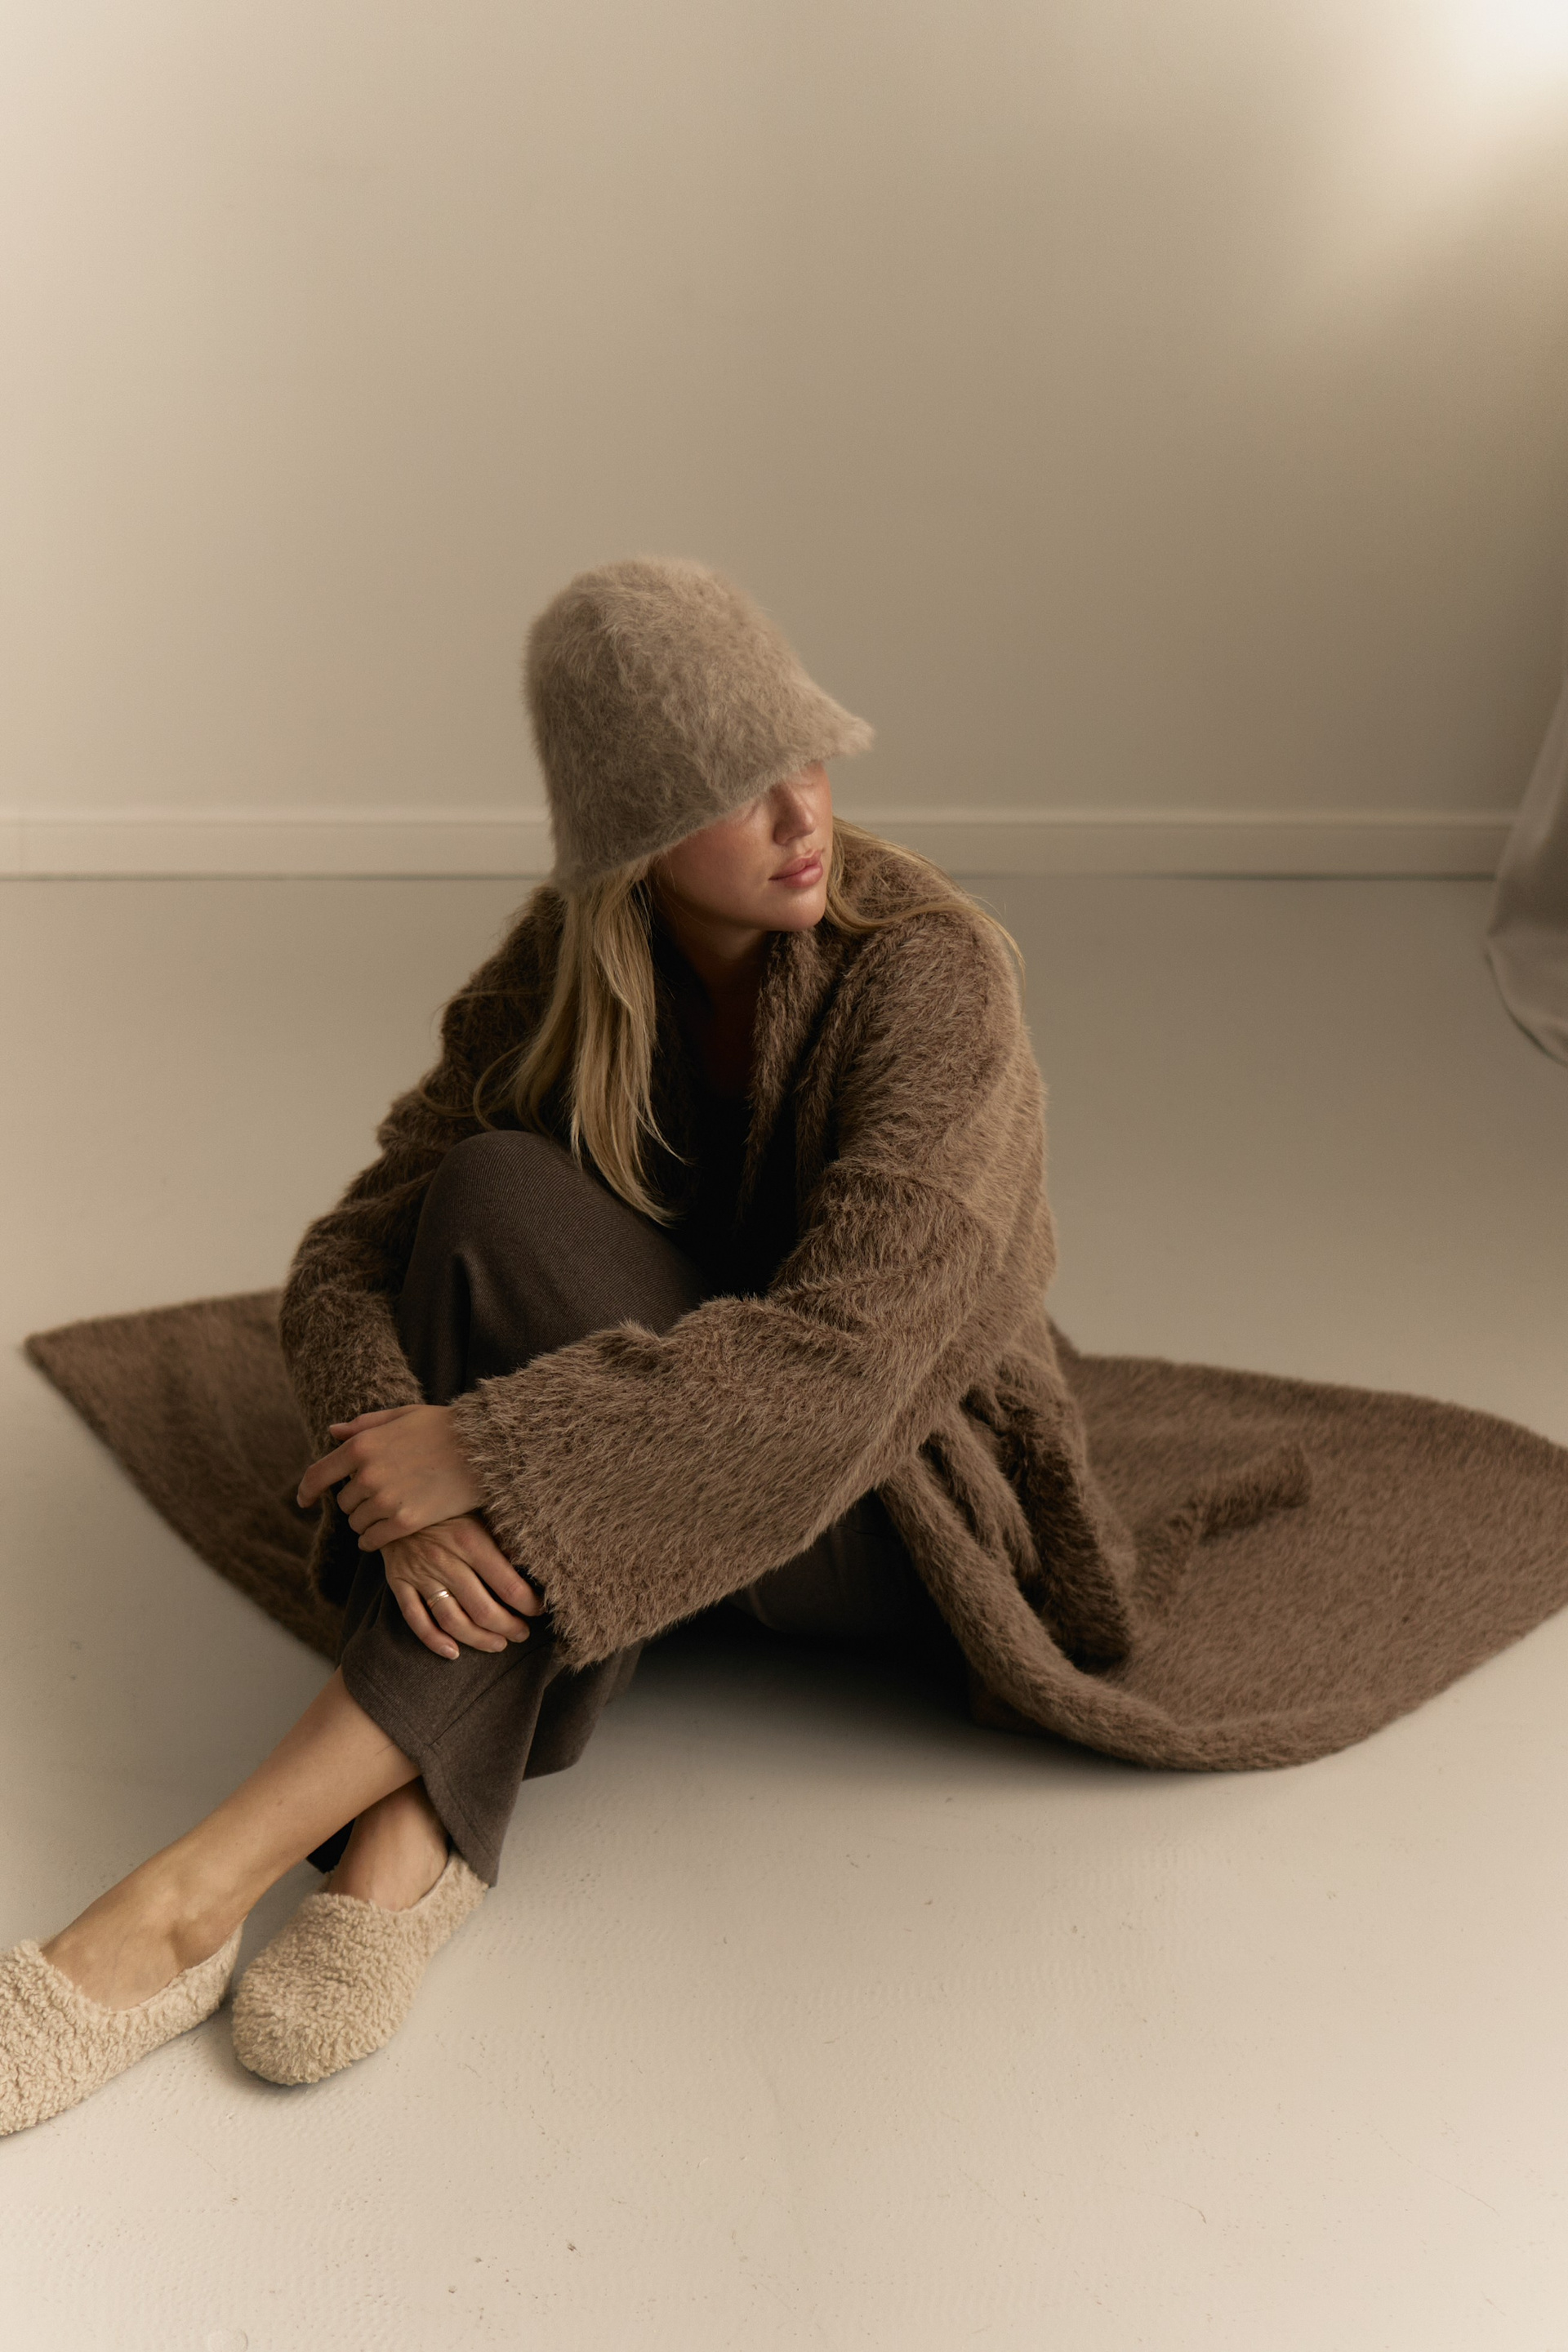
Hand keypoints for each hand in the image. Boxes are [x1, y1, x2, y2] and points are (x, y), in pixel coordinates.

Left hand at [297, 1403, 482, 1550]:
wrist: (485, 1449)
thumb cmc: (445, 1427)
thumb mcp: (403, 1415)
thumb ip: (364, 1425)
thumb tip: (333, 1432)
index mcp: (363, 1446)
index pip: (318, 1475)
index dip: (307, 1490)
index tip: (303, 1501)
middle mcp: (368, 1475)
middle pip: (344, 1502)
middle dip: (357, 1500)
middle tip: (381, 1494)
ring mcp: (386, 1501)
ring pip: (357, 1523)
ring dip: (367, 1520)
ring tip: (390, 1510)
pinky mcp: (405, 1522)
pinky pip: (373, 1541)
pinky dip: (374, 1539)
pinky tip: (386, 1532)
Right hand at [382, 1514, 543, 1659]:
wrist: (396, 1496)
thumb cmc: (447, 1505)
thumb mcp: (479, 1510)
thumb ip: (503, 1538)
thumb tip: (532, 1563)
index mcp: (471, 1540)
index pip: (508, 1584)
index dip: (529, 1604)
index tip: (540, 1609)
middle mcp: (446, 1560)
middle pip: (483, 1610)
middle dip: (508, 1627)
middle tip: (522, 1634)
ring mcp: (420, 1574)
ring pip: (452, 1621)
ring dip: (479, 1639)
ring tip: (498, 1645)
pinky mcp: (399, 1583)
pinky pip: (416, 1620)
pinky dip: (434, 1641)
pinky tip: (453, 1652)